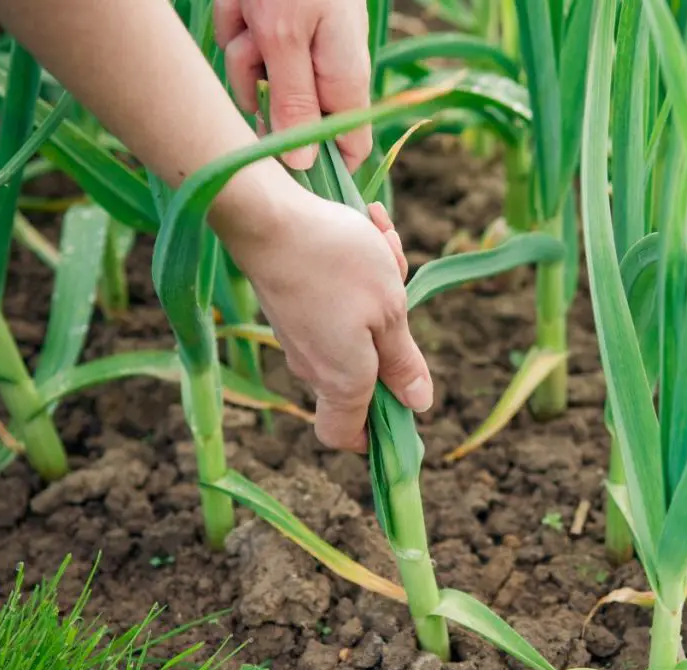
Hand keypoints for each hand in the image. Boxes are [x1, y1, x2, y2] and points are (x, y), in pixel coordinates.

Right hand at [213, 170, 429, 451]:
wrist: (268, 216)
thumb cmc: (337, 265)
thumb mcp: (389, 312)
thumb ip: (403, 362)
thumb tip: (418, 404)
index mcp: (341, 381)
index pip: (345, 436)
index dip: (373, 435)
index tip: (401, 409)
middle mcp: (313, 366)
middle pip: (362, 373)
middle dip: (393, 333)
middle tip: (402, 287)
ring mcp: (297, 334)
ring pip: (355, 324)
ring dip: (380, 286)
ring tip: (383, 243)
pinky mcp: (290, 304)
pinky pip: (335, 298)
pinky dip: (356, 268)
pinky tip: (366, 227)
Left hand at [215, 0, 372, 171]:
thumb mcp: (284, 37)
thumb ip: (293, 101)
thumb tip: (304, 164)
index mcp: (345, 81)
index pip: (351, 148)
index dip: (322, 167)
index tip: (281, 168)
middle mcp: (328, 72)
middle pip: (290, 117)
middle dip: (260, 93)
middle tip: (255, 53)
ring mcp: (305, 52)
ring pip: (259, 80)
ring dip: (242, 51)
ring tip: (250, 12)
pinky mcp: (280, 29)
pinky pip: (247, 47)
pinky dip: (237, 23)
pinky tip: (244, 2)